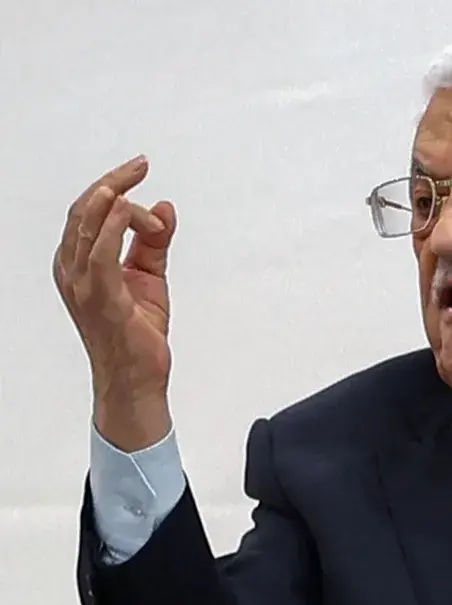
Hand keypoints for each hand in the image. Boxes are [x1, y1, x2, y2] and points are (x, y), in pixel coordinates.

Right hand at [53, 155, 178, 450]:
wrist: (137, 377)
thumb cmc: (137, 329)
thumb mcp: (150, 275)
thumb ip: (155, 241)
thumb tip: (165, 207)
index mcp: (78, 262)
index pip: (87, 212)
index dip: (115, 188)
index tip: (143, 172)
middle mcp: (71, 270)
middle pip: (83, 211)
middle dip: (113, 183)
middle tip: (140, 164)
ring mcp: (82, 285)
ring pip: (86, 226)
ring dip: (112, 200)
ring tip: (133, 180)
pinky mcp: (100, 299)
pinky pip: (100, 256)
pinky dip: (111, 229)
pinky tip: (129, 211)